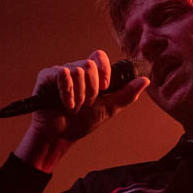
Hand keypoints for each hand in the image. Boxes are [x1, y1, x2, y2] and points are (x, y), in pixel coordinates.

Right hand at [15, 50, 148, 170]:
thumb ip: (127, 94)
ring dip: (80, 95)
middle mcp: (75, 69)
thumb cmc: (83, 121)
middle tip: (87, 103)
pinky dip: (68, 92)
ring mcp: (60, 72)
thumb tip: (146, 80)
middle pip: (90, 64)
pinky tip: (67, 105)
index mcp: (90, 74)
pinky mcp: (46, 77)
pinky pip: (61, 74)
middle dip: (92, 89)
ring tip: (76, 107)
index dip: (104, 70)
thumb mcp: (109, 108)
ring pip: (77, 70)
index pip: (99, 56)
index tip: (104, 87)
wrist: (62, 136)